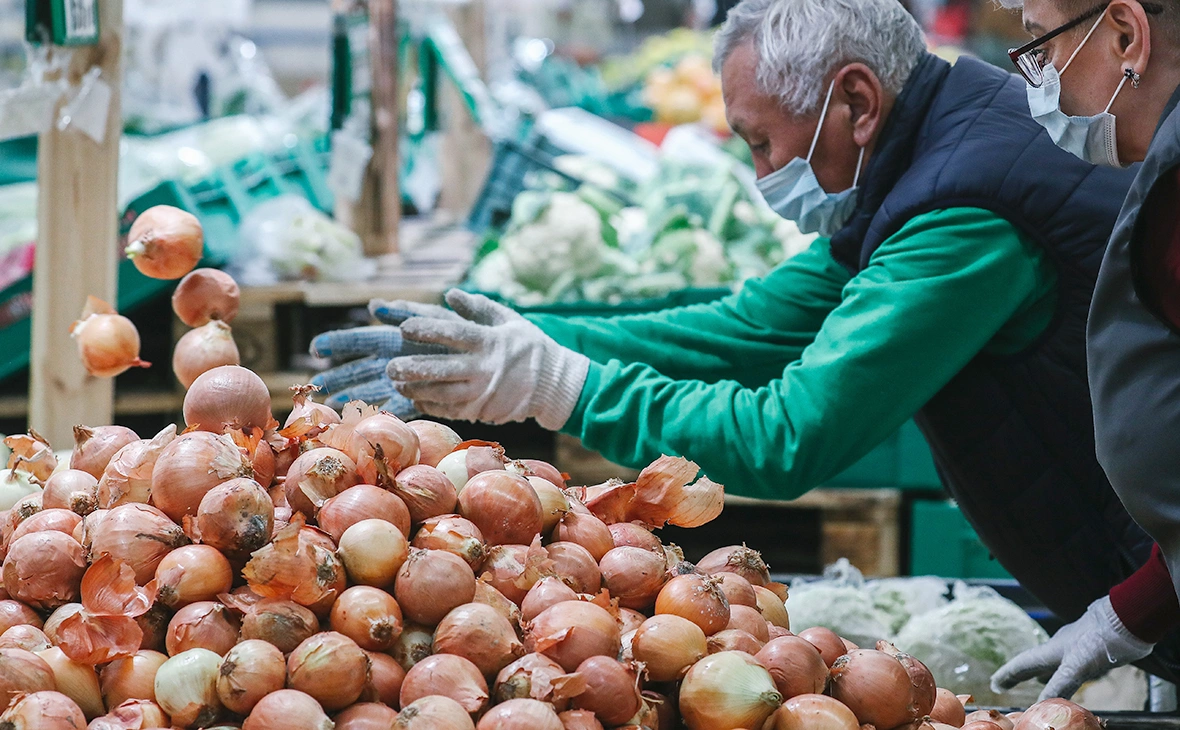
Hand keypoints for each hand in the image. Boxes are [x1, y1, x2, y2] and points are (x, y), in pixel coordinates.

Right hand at [308, 300, 458, 415]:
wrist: (495, 361)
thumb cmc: (465, 333)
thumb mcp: (438, 319)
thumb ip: (410, 312)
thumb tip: (375, 306)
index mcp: (398, 338)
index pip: (362, 339)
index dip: (339, 343)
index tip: (316, 348)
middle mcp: (397, 359)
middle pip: (362, 368)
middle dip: (340, 375)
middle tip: (316, 383)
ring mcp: (407, 380)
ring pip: (374, 389)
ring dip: (354, 396)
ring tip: (333, 403)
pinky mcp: (421, 398)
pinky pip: (398, 407)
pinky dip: (382, 412)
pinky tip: (363, 420)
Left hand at [388, 289, 589, 429]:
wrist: (555, 384)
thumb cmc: (530, 346)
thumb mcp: (509, 320)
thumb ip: (478, 307)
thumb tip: (450, 294)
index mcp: (490, 341)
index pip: (454, 334)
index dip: (427, 330)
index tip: (404, 328)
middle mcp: (485, 368)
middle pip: (443, 368)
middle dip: (413, 367)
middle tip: (390, 366)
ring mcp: (484, 393)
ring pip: (443, 392)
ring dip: (417, 389)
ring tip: (397, 383)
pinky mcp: (483, 410)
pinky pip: (451, 409)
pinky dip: (431, 404)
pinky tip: (416, 398)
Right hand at [991, 595, 1152, 700]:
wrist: (1125, 621)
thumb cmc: (1097, 641)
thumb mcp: (1076, 666)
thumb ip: (1059, 685)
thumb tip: (1041, 706)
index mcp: (1051, 650)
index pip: (1023, 664)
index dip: (1008, 675)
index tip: (995, 685)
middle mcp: (1060, 648)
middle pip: (1035, 663)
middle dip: (1020, 675)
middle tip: (1007, 684)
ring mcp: (1076, 647)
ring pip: (1053, 663)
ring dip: (1043, 673)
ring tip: (1038, 683)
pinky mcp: (1092, 649)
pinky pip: (1072, 665)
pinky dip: (1065, 673)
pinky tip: (1074, 675)